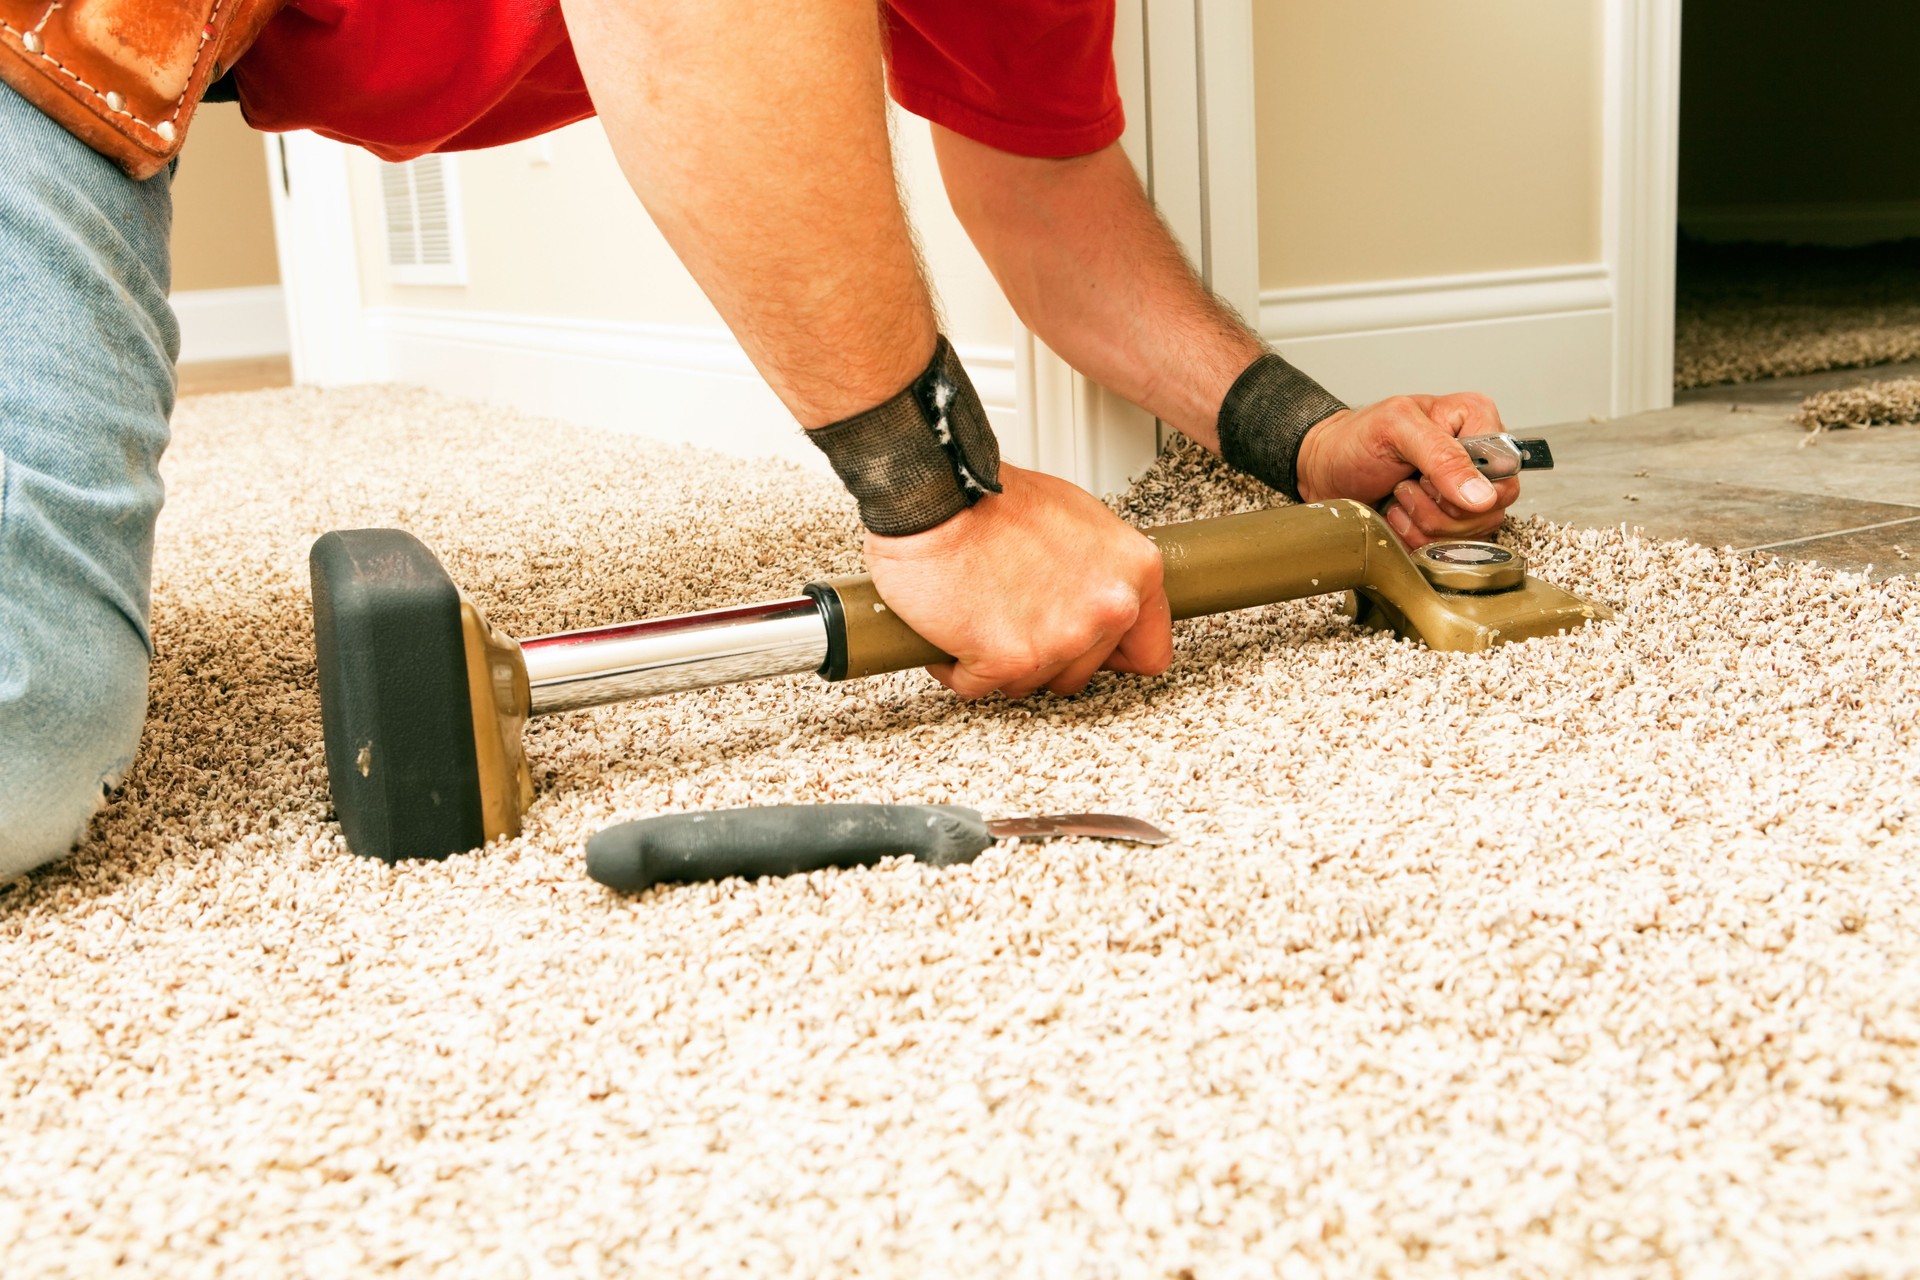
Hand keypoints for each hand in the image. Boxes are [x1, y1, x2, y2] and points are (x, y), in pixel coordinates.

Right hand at [864, 463, 1172, 698]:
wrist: (935, 497)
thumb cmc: (994, 500)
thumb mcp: (1077, 519)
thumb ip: (1101, 570)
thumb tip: (1099, 599)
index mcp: (1134, 572)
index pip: (1150, 651)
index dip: (1109, 653)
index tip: (1085, 646)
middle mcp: (1108, 609)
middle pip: (1082, 674)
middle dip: (1043, 653)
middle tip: (1012, 612)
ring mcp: (1061, 640)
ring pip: (1030, 684)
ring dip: (998, 659)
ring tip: (980, 608)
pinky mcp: (1008, 662)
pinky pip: (979, 686)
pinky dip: (958, 664)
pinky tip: (952, 622)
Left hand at [1293, 392, 1520, 546]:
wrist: (1323, 471)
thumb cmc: (1355, 440)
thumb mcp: (1395, 429)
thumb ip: (1441, 456)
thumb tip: (1482, 495)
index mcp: (1476, 422)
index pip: (1505, 470)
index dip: (1466, 485)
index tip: (1425, 476)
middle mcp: (1478, 459)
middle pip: (1492, 509)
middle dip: (1440, 509)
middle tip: (1406, 488)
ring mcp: (1465, 495)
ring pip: (1473, 534)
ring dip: (1424, 525)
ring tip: (1398, 500)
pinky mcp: (1448, 525)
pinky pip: (1451, 550)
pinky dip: (1417, 541)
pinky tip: (1398, 519)